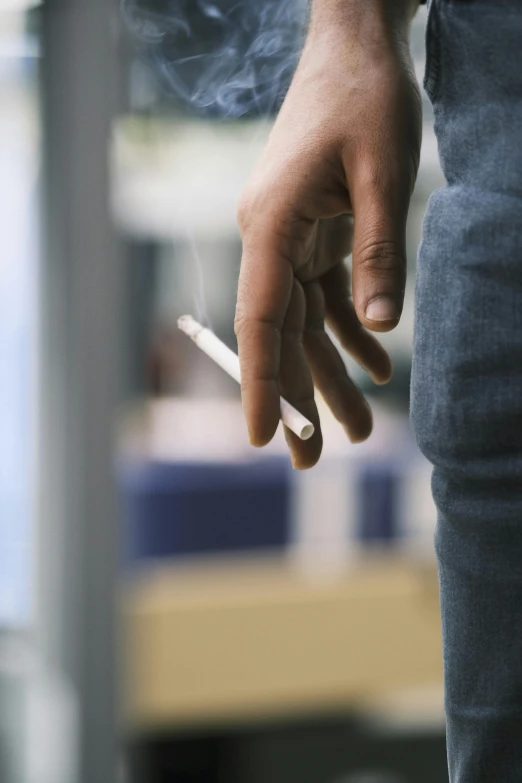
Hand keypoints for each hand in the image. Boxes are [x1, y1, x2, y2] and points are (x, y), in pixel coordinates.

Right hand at [235, 0, 421, 468]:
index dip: (261, 382)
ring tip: (359, 428)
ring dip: (329, 374)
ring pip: (304, 322)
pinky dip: (348, 331)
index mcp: (271, 226)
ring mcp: (288, 236)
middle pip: (280, 334)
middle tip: (314, 461)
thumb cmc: (365, 97)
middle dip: (299, 397)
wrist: (354, 48)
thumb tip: (378, 331)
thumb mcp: (385, 174)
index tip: (263, 438)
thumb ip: (380, 253)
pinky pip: (324, 294)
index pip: (261, 320)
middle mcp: (269, 238)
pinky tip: (375, 365)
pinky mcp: (311, 231)